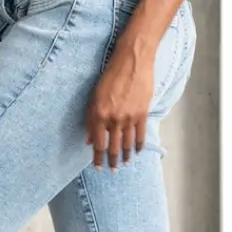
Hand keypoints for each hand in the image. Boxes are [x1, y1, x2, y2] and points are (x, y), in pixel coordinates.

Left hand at [85, 42, 154, 169]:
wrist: (132, 60)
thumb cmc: (110, 75)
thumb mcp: (94, 96)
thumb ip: (91, 119)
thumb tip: (89, 139)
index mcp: (99, 115)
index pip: (98, 144)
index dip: (97, 158)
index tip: (97, 167)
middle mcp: (114, 119)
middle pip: (113, 147)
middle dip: (112, 161)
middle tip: (112, 171)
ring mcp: (129, 117)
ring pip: (127, 144)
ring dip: (125, 156)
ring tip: (125, 164)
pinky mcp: (142, 113)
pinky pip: (140, 135)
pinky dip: (139, 146)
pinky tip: (137, 152)